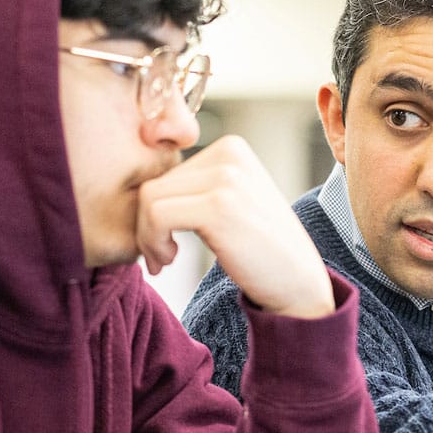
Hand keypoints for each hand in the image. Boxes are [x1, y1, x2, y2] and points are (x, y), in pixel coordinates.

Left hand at [135, 135, 333, 318]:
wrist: (298, 284)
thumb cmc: (258, 250)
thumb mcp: (229, 203)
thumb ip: (194, 188)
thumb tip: (135, 187)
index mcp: (231, 148)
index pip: (164, 171)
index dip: (154, 209)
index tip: (166, 241)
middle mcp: (230, 154)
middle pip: (153, 183)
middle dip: (147, 225)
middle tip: (163, 257)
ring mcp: (226, 178)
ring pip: (148, 198)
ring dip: (147, 237)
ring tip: (166, 260)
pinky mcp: (218, 206)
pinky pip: (155, 215)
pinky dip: (152, 242)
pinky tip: (170, 261)